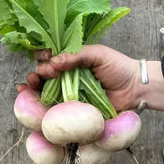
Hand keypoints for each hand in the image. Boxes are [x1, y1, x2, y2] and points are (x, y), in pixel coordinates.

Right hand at [18, 45, 163, 111]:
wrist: (135, 89)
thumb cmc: (118, 67)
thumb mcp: (97, 54)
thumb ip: (76, 55)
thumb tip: (54, 61)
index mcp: (73, 61)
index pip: (51, 57)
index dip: (44, 56)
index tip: (45, 57)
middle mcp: (68, 76)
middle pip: (44, 73)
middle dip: (38, 72)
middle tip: (42, 73)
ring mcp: (69, 92)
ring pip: (44, 88)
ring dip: (32, 85)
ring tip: (29, 84)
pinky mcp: (72, 108)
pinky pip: (53, 106)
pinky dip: (38, 102)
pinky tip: (27, 97)